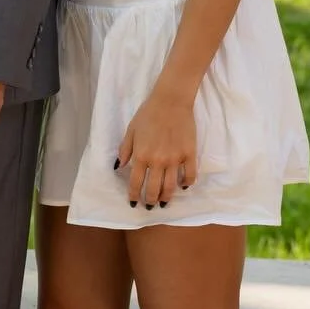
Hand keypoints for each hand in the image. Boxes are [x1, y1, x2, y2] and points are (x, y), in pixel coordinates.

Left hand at [116, 90, 196, 208]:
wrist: (170, 102)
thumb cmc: (147, 114)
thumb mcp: (131, 130)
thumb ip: (125, 150)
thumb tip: (120, 167)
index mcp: (141, 155)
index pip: (136, 182)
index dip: (134, 195)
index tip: (133, 203)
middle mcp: (158, 161)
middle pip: (154, 189)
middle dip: (150, 201)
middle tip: (149, 206)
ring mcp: (175, 159)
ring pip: (171, 187)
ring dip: (166, 197)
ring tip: (163, 203)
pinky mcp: (189, 155)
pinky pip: (189, 176)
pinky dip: (186, 184)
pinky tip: (182, 187)